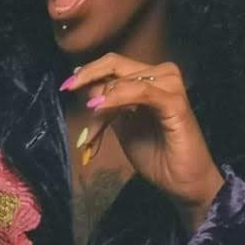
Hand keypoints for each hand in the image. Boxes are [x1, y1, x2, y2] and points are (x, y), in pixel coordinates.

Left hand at [62, 54, 225, 232]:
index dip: (86, 73)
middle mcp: (161, 76)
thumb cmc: (154, 153)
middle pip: (115, 63)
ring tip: (94, 133)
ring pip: (123, 80)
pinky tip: (99, 108)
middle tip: (67, 90)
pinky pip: (141, 92)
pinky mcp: (176, 103)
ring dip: (101, 104)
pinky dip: (117, 98)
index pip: (111, 64)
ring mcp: (170, 87)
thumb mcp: (120, 125)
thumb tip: (82, 85)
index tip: (65, 87)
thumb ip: (105, 104)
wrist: (180, 180)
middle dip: (88, 80)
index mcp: (147, 79)